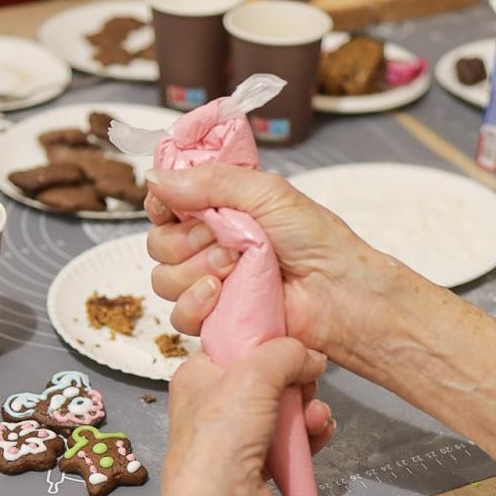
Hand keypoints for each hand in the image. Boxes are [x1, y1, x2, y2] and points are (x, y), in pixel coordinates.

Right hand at [144, 164, 400, 360]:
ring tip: (234, 267)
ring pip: (163, 278)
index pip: (166, 204)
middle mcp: (210, 245)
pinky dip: (194, 305)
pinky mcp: (215, 318)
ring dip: (194, 271)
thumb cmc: (318, 241)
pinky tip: (222, 295)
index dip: (162, 204)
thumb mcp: (267, 193)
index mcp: (219, 209)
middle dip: (186, 241)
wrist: (339, 293)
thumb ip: (210, 181)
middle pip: (159, 243)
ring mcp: (211, 283)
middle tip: (226, 240)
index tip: (173, 206)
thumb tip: (155, 177)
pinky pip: (177, 316)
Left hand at [159, 340, 333, 495]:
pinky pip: (290, 440)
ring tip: (317, 418)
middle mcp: (213, 404)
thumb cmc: (221, 438)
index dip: (268, 344)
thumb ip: (287, 353)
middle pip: (268, 378)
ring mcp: (235, 436)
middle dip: (297, 382)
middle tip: (307, 387)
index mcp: (198, 375)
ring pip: (284, 409)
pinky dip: (309, 436)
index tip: (295, 347)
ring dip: (308, 410)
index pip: (237, 346)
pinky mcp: (256, 463)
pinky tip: (320, 434)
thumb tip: (312, 357)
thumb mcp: (254, 375)